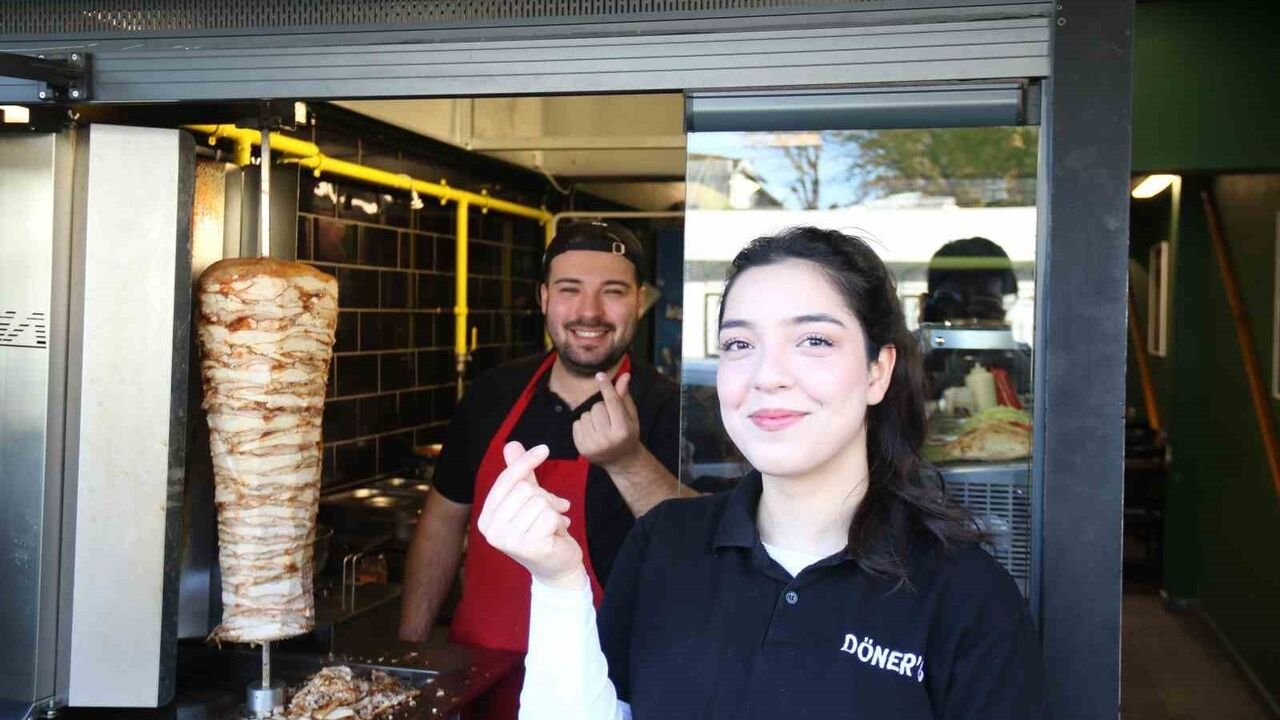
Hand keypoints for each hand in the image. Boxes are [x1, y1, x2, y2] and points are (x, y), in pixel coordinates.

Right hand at [476, 441, 584, 588]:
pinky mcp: (528, 547)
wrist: (557, 568)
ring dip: (554, 511)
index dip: (525, 462)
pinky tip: (556, 535)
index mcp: (486, 518)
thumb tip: (511, 444)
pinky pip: (550, 516)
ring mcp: (508, 540)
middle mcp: (491, 530)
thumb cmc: (541, 531)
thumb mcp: (529, 500)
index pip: (505, 481)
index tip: (544, 449)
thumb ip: (520, 475)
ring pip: (540, 502)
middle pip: (525, 489)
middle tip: (553, 511)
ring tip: (553, 525)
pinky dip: (560, 523)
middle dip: (546, 497)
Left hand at [572, 372, 641, 468]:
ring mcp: (593, 445)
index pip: (612, 403)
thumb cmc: (628, 434)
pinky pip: (576, 423)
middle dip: (602, 408)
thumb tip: (624, 375)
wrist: (621, 461)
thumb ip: (624, 396)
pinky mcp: (581, 448)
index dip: (606, 387)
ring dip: (592, 416)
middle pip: (597, 407)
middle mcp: (607, 439)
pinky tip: (593, 433)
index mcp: (623, 430)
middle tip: (609, 419)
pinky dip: (583, 424)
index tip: (600, 375)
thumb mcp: (631, 417)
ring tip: (601, 427)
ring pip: (585, 414)